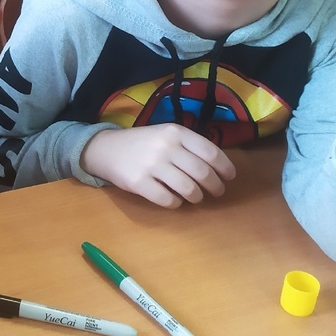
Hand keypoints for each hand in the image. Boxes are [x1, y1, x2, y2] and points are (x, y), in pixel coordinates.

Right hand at [81, 125, 235, 208]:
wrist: (106, 149)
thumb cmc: (143, 143)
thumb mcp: (166, 134)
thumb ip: (189, 146)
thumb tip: (219, 168)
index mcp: (176, 132)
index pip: (210, 152)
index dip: (225, 168)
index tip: (230, 177)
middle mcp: (165, 147)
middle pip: (202, 173)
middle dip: (215, 186)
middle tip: (216, 192)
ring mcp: (151, 165)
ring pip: (188, 189)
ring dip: (197, 197)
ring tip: (195, 197)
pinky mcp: (139, 183)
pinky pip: (168, 200)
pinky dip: (176, 203)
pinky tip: (174, 200)